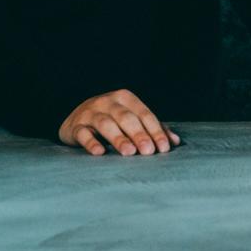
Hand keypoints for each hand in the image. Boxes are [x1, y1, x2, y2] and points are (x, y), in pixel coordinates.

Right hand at [58, 88, 180, 156]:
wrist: (76, 119)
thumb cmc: (112, 120)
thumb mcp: (131, 119)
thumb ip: (153, 128)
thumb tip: (175, 141)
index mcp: (125, 98)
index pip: (144, 114)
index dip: (155, 131)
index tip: (164, 148)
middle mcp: (108, 102)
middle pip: (126, 118)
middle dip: (139, 134)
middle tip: (149, 151)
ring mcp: (90, 113)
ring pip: (106, 124)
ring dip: (118, 138)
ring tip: (129, 152)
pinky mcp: (76, 126)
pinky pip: (83, 134)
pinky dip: (91, 142)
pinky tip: (99, 152)